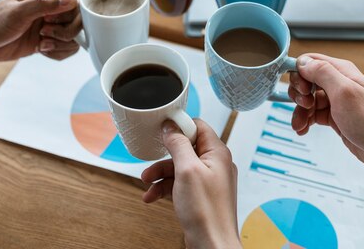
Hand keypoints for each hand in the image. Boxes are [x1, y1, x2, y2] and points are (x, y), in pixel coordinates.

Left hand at [0, 0, 81, 74]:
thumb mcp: (17, 12)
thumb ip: (45, 4)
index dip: (75, 11)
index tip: (57, 20)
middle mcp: (50, 9)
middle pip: (79, 20)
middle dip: (66, 31)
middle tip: (46, 32)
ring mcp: (50, 26)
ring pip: (74, 37)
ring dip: (61, 44)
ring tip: (42, 43)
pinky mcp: (48, 41)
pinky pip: (65, 48)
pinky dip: (57, 53)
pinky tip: (41, 50)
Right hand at [141, 119, 240, 248]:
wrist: (212, 244)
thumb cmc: (206, 211)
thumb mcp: (187, 170)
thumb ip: (178, 145)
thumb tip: (171, 128)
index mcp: (217, 153)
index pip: (198, 127)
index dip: (180, 127)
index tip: (162, 130)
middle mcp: (215, 165)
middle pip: (186, 148)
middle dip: (165, 157)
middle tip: (150, 163)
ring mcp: (208, 181)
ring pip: (180, 168)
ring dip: (161, 174)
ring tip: (147, 183)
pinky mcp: (200, 195)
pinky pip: (180, 184)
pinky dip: (165, 188)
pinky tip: (152, 196)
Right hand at [289, 54, 363, 210]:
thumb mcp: (344, 91)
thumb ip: (322, 72)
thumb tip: (303, 62)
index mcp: (341, 71)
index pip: (309, 62)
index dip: (299, 74)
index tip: (302, 90)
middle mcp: (338, 83)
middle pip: (306, 81)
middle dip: (299, 94)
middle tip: (306, 106)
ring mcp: (336, 101)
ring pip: (307, 100)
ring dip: (300, 112)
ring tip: (301, 125)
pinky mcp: (336, 117)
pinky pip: (313, 114)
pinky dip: (305, 121)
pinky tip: (304, 129)